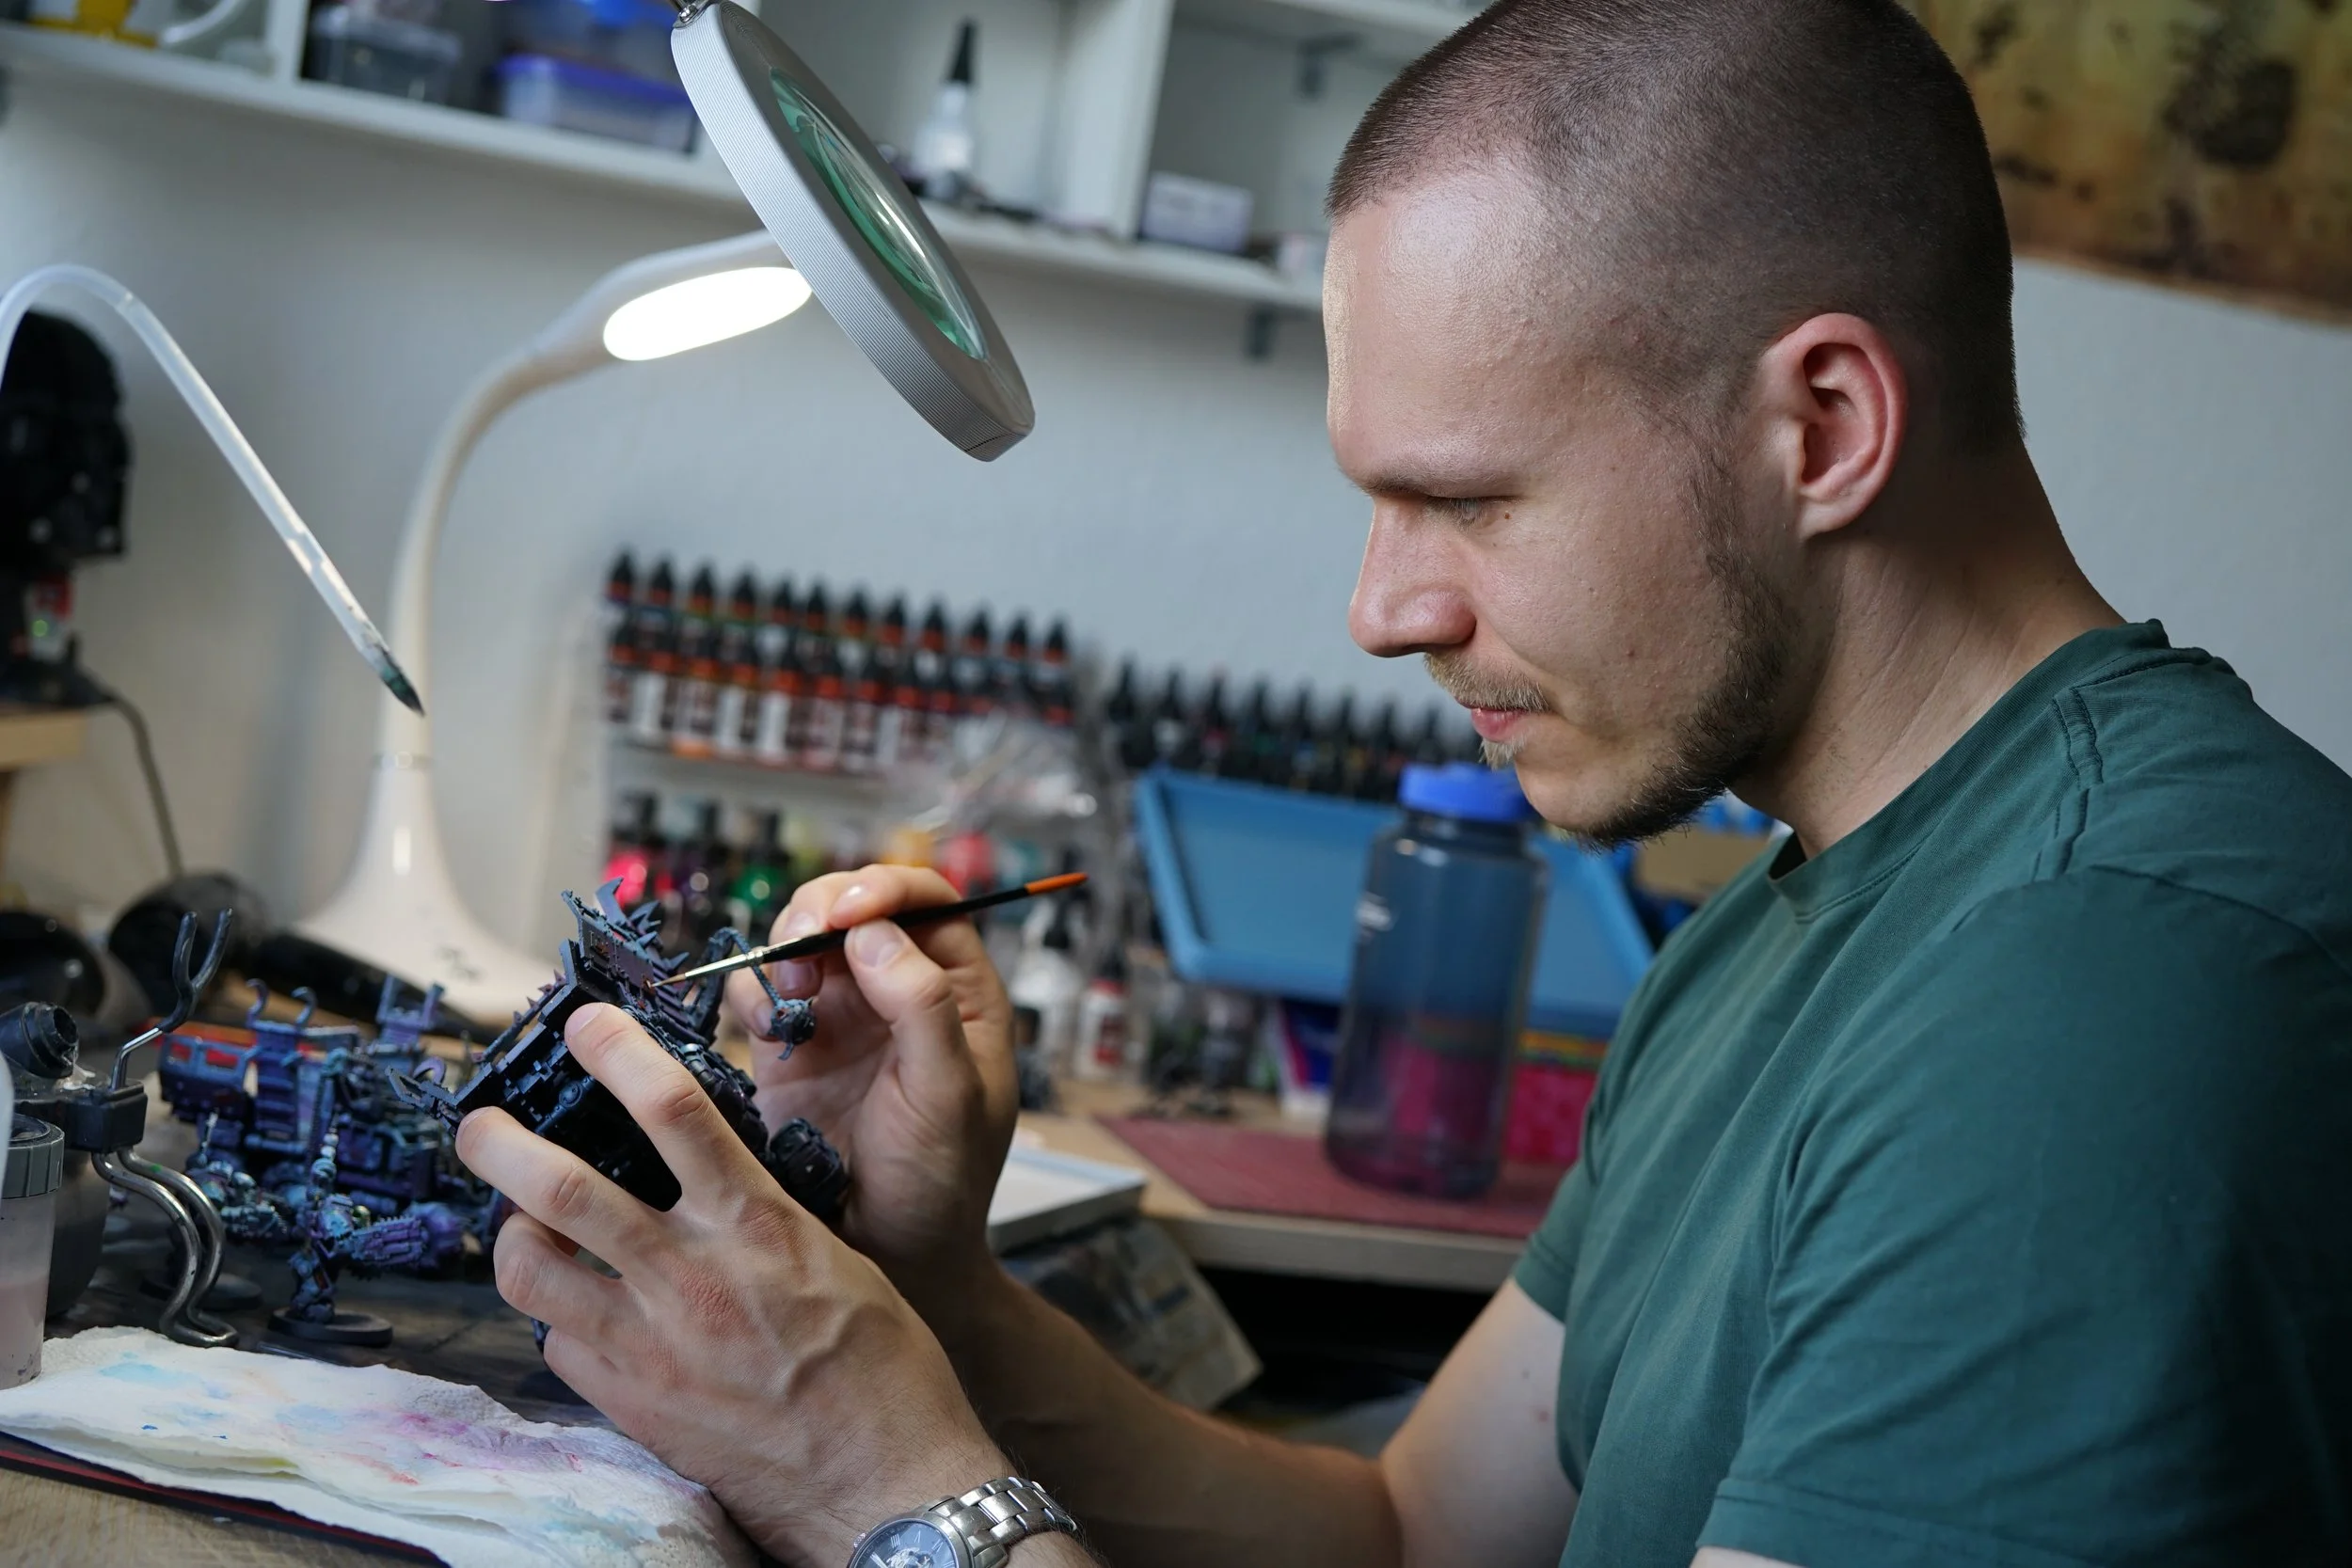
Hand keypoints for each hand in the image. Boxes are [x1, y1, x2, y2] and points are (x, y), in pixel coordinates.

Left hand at [456, 1003, 1008, 1567]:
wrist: (886, 1479)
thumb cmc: (882, 1369)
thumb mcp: (832, 1258)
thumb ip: (759, 1215)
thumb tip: (709, 1180)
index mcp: (755, 1223)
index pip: (673, 1109)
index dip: (618, 1054)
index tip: (587, 1025)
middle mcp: (691, 1275)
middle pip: (562, 1186)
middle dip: (503, 1144)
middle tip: (481, 1124)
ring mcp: (650, 1344)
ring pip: (531, 1269)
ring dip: (508, 1234)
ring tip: (512, 1221)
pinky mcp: (632, 1403)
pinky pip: (558, 1344)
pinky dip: (554, 1316)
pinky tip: (573, 1308)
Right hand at [724, 867, 1018, 1321]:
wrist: (887, 1257)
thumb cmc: (939, 1183)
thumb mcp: (948, 1096)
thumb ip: (923, 1008)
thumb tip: (875, 934)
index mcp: (960, 993)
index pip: (929, 902)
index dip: (885, 889)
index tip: (846, 911)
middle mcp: (900, 992)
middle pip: (855, 908)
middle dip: (822, 912)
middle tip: (801, 950)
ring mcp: (843, 1018)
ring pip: (803, 941)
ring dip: (784, 949)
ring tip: (790, 997)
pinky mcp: (792, 1050)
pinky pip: (763, 992)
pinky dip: (753, 994)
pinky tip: (767, 1030)